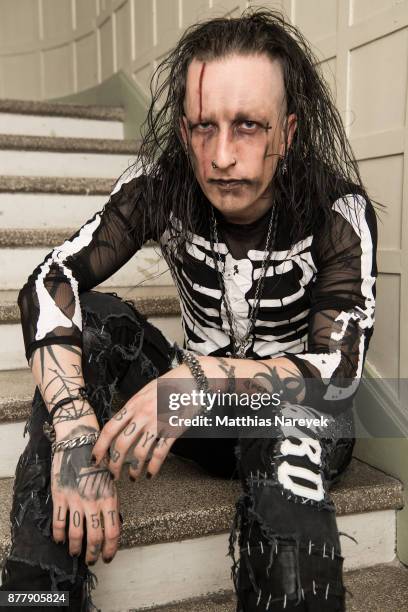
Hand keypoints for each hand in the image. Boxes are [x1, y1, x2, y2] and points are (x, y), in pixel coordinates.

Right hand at [51, 423, 119, 565]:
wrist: (79, 440)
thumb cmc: (97, 459)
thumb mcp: (110, 480)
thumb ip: (110, 501)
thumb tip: (110, 522)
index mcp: (110, 498)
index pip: (113, 531)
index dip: (111, 548)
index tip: (108, 556)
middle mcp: (94, 502)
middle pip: (95, 538)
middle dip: (93, 554)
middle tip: (91, 560)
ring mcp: (76, 500)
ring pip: (76, 535)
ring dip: (76, 548)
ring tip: (76, 553)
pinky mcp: (60, 496)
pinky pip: (58, 522)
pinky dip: (58, 535)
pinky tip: (60, 539)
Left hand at [91, 372, 196, 480]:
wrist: (191, 379)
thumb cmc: (168, 384)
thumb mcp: (145, 392)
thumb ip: (133, 408)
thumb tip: (121, 424)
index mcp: (133, 405)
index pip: (109, 428)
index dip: (99, 447)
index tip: (95, 459)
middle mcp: (142, 415)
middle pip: (121, 444)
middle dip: (114, 464)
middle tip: (113, 475)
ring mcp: (158, 423)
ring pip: (140, 453)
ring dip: (134, 469)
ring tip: (133, 477)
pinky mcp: (172, 430)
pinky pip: (160, 453)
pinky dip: (154, 467)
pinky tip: (150, 474)